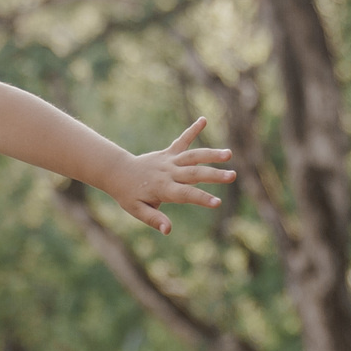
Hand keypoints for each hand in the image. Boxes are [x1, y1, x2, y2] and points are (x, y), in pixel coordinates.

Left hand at [106, 120, 232, 234]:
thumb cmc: (128, 194)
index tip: (218, 202)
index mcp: (163, 189)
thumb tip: (168, 230)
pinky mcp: (168, 152)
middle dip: (214, 175)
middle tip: (233, 176)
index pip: (186, 194)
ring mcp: (169, 161)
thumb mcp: (137, 211)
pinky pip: (182, 140)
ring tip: (229, 153)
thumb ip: (153, 220)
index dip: (202, 198)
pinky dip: (192, 130)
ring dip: (211, 154)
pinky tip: (203, 119)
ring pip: (193, 156)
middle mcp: (169, 173)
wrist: (117, 172)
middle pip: (195, 173)